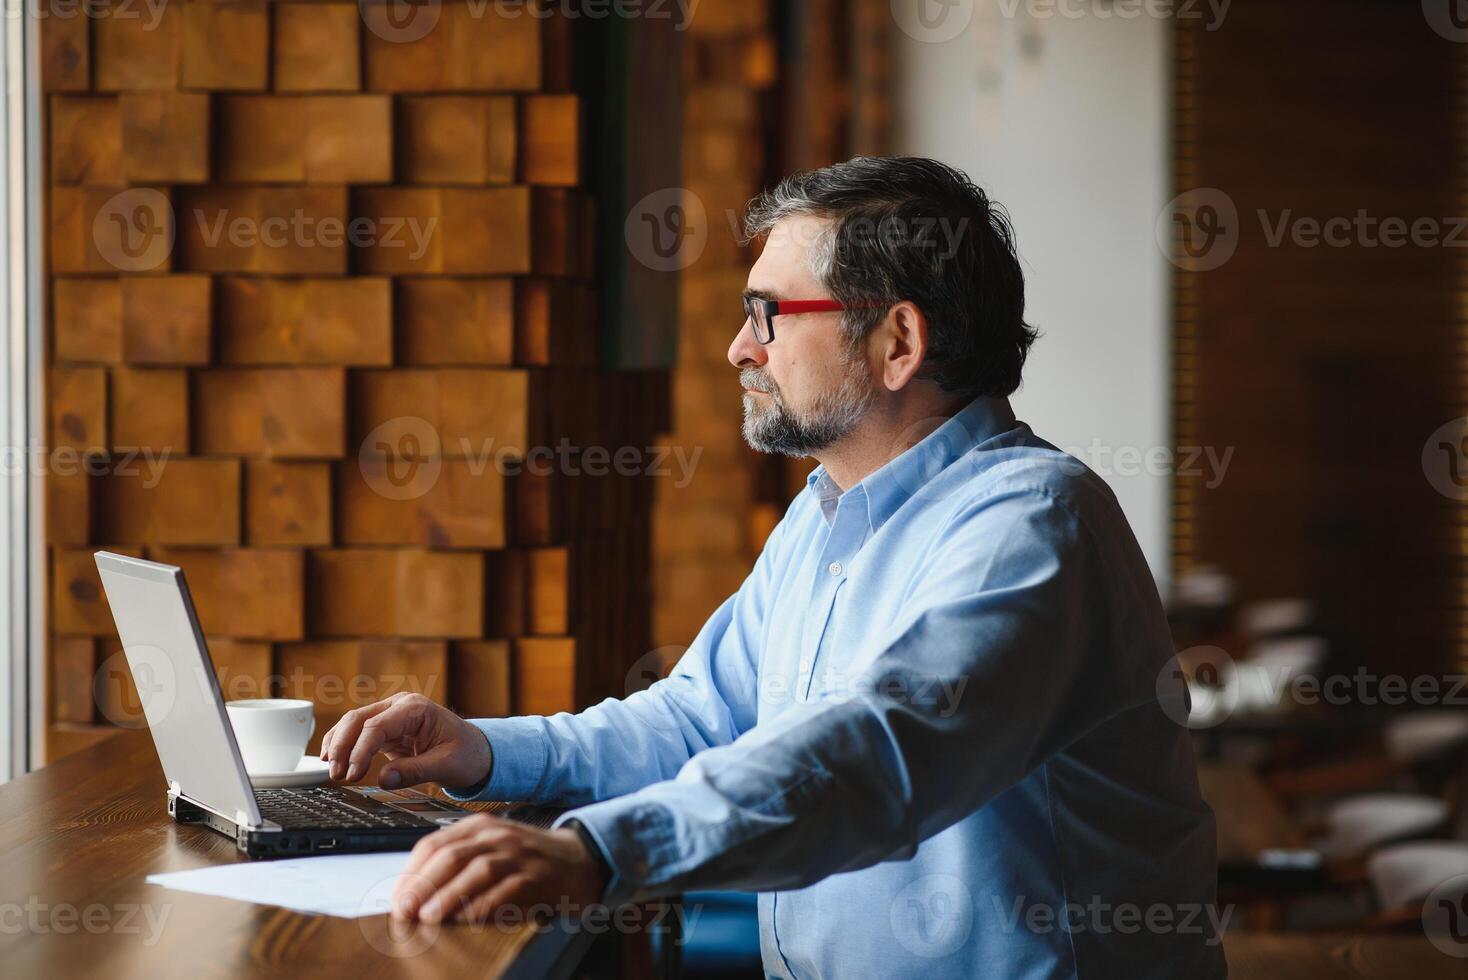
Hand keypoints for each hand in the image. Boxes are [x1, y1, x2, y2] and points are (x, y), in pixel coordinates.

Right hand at [319, 693, 491, 789]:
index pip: (377, 725)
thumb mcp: (447, 765)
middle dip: (343, 746)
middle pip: (358, 719)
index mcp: (416, 708)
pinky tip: (334, 759)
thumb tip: (384, 779)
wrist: (477, 751)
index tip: (353, 774)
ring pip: (353, 724)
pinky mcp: (386, 730)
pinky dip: (344, 745)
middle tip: (336, 774)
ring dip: (339, 745)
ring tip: (332, 770)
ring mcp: (391, 716)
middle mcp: (400, 706)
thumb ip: (416, 771)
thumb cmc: (467, 753)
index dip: (360, 750)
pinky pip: (358, 734)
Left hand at [391, 815, 607, 923]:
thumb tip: (417, 893)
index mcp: (479, 826)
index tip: (398, 897)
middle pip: (450, 855)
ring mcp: (517, 853)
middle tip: (405, 909)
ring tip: (429, 916)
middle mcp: (496, 835)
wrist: (579, 859)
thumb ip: (459, 863)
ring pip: (476, 870)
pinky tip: (467, 919)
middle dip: (422, 884)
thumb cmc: (529, 859)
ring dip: (448, 894)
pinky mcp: (535, 875)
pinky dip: (483, 905)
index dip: (411, 872)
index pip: (434, 843)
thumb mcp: (491, 849)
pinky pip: (505, 890)